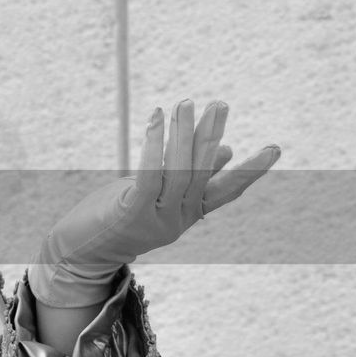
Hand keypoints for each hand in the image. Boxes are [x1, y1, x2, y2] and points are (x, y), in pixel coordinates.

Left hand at [28, 99, 279, 307]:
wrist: (80, 252)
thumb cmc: (117, 217)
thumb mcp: (156, 195)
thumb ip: (187, 177)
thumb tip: (224, 152)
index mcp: (188, 214)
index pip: (227, 192)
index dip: (250, 170)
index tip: (275, 149)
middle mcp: (178, 220)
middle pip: (202, 173)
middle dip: (211, 136)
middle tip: (220, 104)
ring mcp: (156, 220)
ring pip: (178, 171)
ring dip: (182, 134)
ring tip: (185, 104)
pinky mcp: (132, 214)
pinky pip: (149, 174)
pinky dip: (154, 145)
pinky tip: (155, 120)